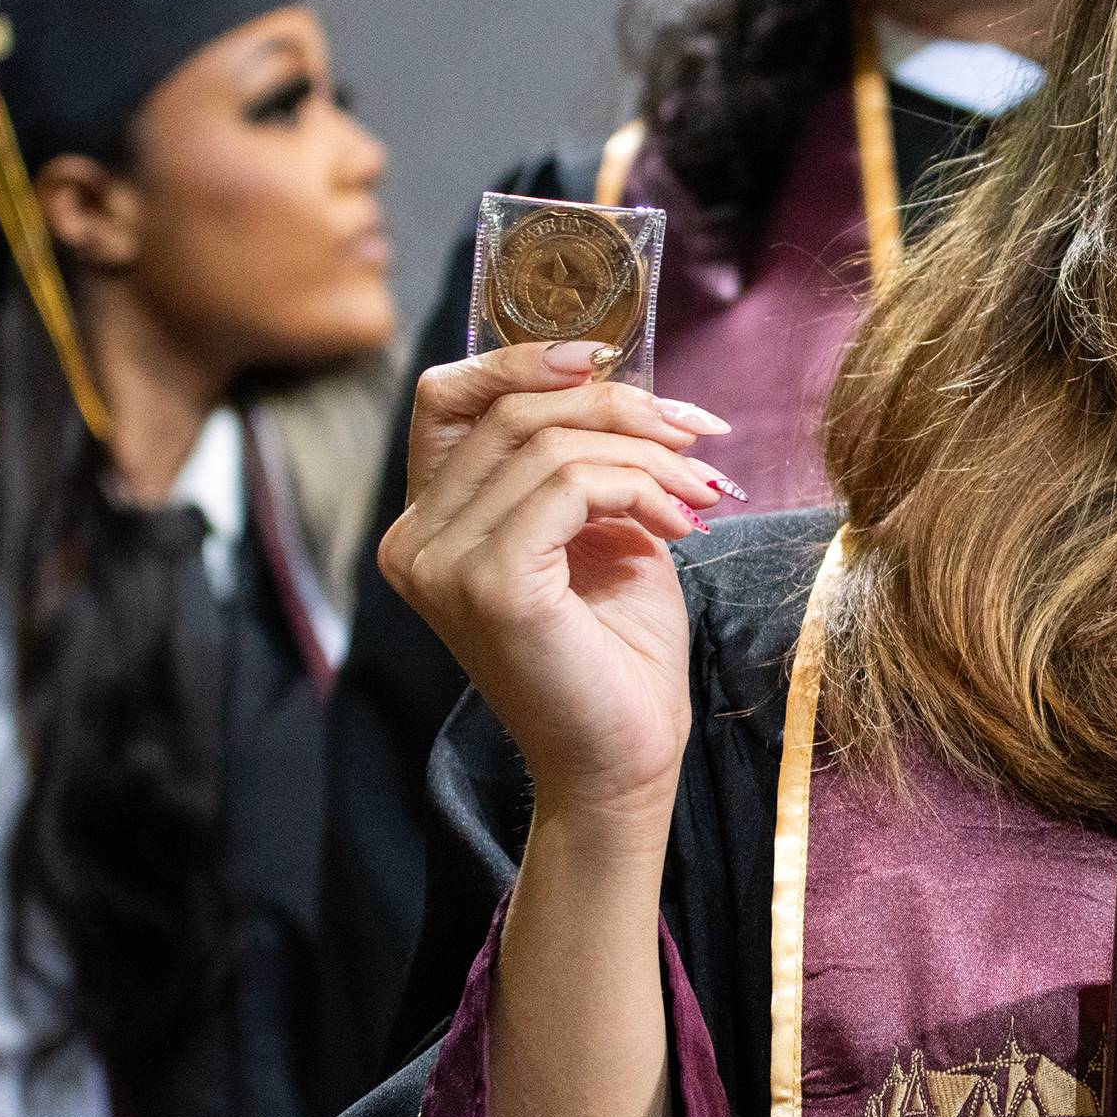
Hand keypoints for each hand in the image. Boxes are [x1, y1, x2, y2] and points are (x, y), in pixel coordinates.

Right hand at [379, 344, 738, 838]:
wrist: (625, 759)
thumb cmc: (618, 650)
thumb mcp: (601, 527)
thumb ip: (584, 456)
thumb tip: (614, 377)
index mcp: (429, 523)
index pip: (447, 397)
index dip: (522, 359)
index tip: (606, 358)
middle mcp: (415, 540)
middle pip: (513, 409)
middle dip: (622, 407)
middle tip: (701, 437)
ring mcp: (440, 563)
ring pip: (550, 443)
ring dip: (648, 455)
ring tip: (701, 495)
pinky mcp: (487, 584)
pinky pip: (571, 484)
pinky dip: (640, 487)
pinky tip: (679, 524)